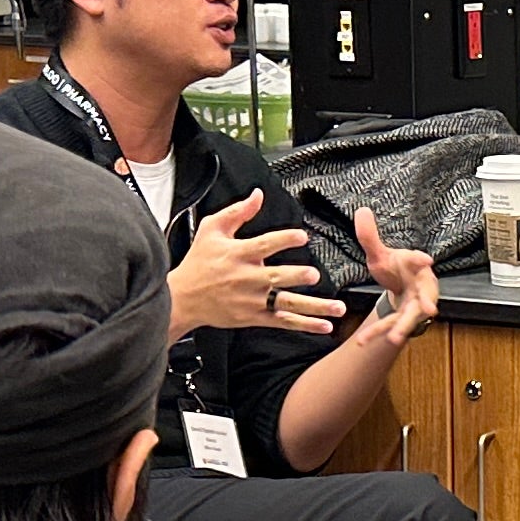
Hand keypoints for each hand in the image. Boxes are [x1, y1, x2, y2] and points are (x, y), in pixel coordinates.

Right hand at [169, 190, 342, 341]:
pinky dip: (305, 325)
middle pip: (275, 278)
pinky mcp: (255, 317)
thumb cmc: (199, 263)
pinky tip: (325, 325)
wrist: (183, 299)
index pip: (263, 245)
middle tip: (312, 275)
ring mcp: (252, 300)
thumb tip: (258, 195)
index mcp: (238, 254)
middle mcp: (246, 278)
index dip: (283, 240)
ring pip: (286, 304)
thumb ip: (238, 212)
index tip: (302, 236)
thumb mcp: (211, 230)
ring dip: (314, 307)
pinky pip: (284, 321)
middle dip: (295, 276)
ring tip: (336, 308)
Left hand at [343, 208, 439, 350]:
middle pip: (424, 296)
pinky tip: (362, 341)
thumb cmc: (396, 269)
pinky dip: (377, 333)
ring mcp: (413, 305)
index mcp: (415, 266)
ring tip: (396, 337)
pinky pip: (390, 326)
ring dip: (403, 327)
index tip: (426, 259)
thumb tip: (361, 211)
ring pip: (410, 317)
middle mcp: (419, 287)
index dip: (421, 259)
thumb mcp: (380, 253)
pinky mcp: (402, 317)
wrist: (402, 286)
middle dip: (426, 302)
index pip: (419, 260)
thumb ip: (370, 236)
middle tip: (430, 309)